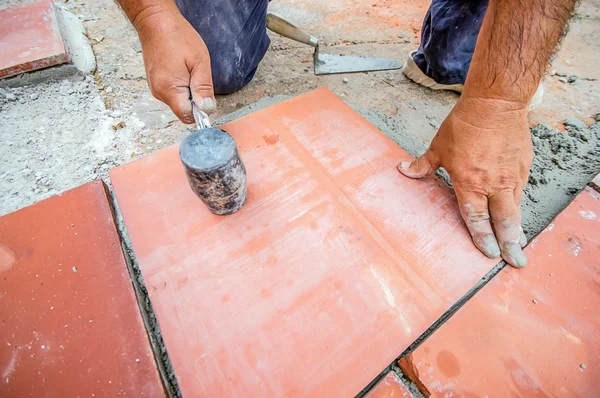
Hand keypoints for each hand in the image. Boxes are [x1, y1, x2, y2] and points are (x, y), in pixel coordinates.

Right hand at [135, 7, 215, 122]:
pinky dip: (180, 85)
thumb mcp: (199, 62)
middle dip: (194, 99)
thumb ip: (203, 88)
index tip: (205, 96)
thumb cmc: (177, 37)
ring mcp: (155, 87)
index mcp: (170, 90)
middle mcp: (159, 93)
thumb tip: (207, 109)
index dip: (200, 110)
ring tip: (187, 69)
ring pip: (178, 101)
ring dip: (187, 91)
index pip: (187, 116)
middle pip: (182, 109)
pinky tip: (180, 68)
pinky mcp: (154, 82)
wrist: (155, 21)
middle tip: (196, 75)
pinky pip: (171, 92)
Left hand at [398, 97, 531, 267]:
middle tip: (515, 261)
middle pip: (504, 222)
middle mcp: (494, 184)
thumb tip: (403, 170)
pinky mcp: (524, 166)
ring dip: (516, 228)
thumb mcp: (438, 146)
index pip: (476, 218)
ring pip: (515, 209)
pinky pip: (521, 192)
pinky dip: (518, 206)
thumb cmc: (465, 124)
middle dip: (509, 244)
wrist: (496, 103)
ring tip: (517, 244)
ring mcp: (511, 176)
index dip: (482, 238)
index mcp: (470, 182)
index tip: (487, 253)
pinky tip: (517, 214)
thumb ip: (423, 165)